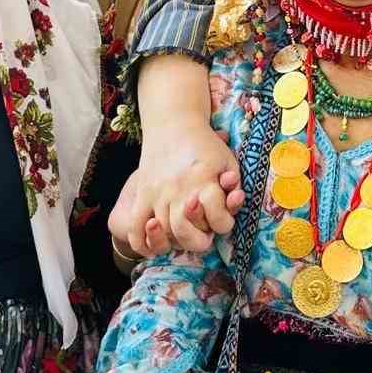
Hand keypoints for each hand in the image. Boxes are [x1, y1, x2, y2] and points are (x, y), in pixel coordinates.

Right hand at [108, 127, 243, 256]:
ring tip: (182, 236)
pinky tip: (151, 247)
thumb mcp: (227, 160)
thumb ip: (233, 185)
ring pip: (162, 232)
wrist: (173, 125)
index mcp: (203, 180)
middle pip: (185, 232)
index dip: (224, 224)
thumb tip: (235, 199)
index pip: (218, 220)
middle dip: (197, 241)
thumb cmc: (206, 146)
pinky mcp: (142, 194)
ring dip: (174, 241)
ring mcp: (158, 193)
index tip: (222, 219)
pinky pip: (136, 226)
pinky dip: (142, 243)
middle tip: (202, 236)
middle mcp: (179, 189)